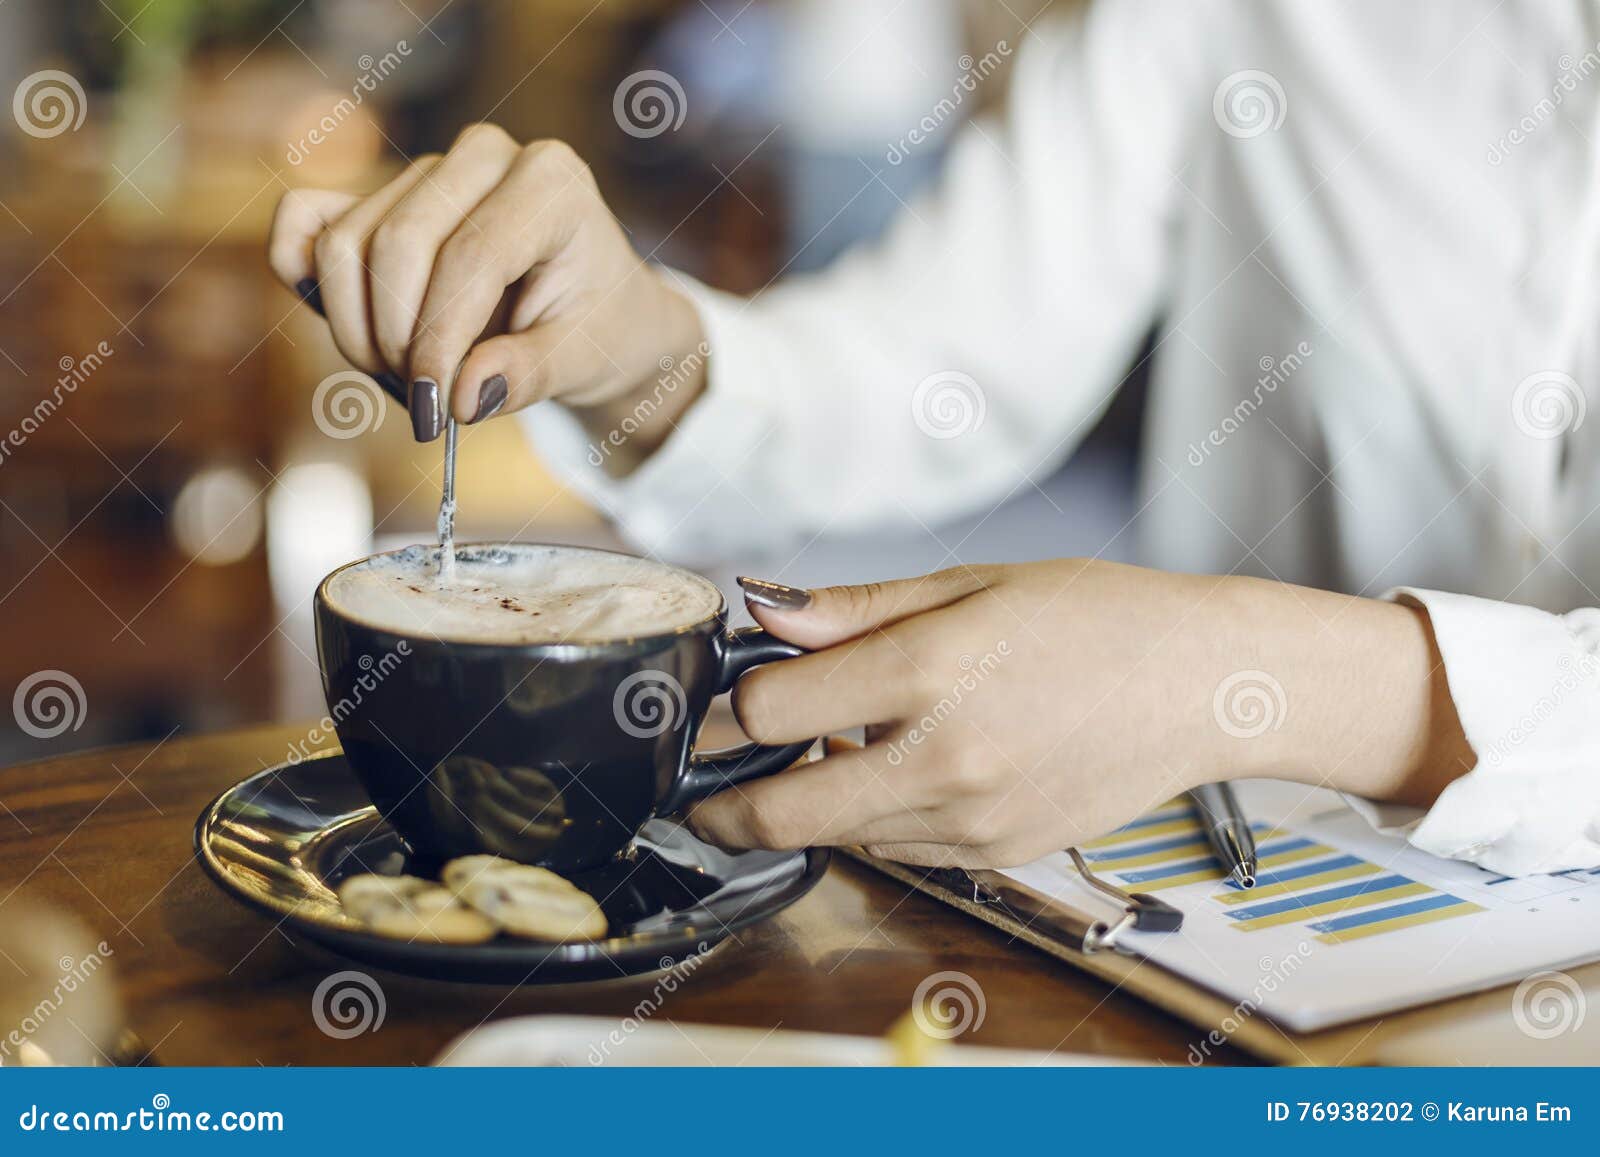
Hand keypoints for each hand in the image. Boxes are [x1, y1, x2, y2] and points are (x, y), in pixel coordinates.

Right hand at [267, 124, 704, 446]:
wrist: (598, 307)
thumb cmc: (598, 326)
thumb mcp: (584, 359)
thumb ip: (528, 374)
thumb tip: (463, 395)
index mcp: (551, 181)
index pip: (470, 257)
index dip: (439, 341)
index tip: (436, 411)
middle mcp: (485, 156)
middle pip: (396, 246)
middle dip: (396, 340)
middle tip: (425, 404)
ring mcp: (427, 170)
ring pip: (345, 244)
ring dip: (358, 330)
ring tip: (407, 380)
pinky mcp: (382, 194)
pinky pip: (307, 221)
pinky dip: (308, 282)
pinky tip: (352, 332)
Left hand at [688, 560, 1471, 867]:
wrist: (1202, 687)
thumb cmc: (1093, 617)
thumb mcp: (969, 585)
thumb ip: (854, 610)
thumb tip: (761, 613)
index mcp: (932, 671)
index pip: (771, 710)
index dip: (730, 705)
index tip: (724, 697)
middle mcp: (946, 760)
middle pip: (780, 812)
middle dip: (723, 804)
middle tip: (705, 784)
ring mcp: (972, 821)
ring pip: (834, 837)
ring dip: (803, 805)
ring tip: (821, 752)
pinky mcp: (994, 857)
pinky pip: (895, 850)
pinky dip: (870, 819)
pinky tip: (895, 769)